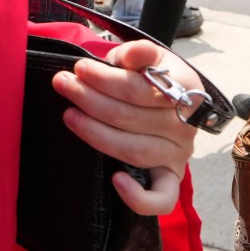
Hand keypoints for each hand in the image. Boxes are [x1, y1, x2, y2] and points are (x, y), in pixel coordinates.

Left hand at [50, 38, 202, 216]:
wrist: (170, 101)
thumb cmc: (152, 77)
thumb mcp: (148, 57)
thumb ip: (138, 52)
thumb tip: (126, 56)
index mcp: (186, 90)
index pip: (140, 89)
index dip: (106, 79)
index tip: (79, 69)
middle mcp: (186, 126)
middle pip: (132, 118)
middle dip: (91, 100)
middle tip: (63, 85)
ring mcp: (179, 155)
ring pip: (135, 151)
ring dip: (96, 134)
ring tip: (70, 116)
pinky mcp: (171, 178)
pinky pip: (162, 199)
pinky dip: (140, 197)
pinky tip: (115, 181)